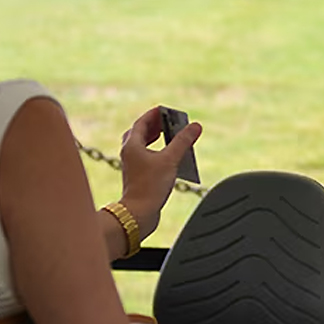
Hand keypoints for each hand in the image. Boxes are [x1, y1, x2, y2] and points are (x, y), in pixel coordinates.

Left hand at [117, 106, 201, 239]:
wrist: (139, 214)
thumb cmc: (150, 186)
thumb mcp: (170, 160)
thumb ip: (183, 141)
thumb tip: (195, 126)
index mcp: (132, 145)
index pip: (141, 122)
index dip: (153, 114)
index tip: (164, 109)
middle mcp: (129, 154)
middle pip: (140, 133)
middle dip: (154, 126)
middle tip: (168, 121)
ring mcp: (132, 166)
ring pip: (142, 146)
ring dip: (155, 139)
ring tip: (169, 136)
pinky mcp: (137, 177)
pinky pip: (146, 158)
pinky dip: (156, 152)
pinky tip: (168, 157)